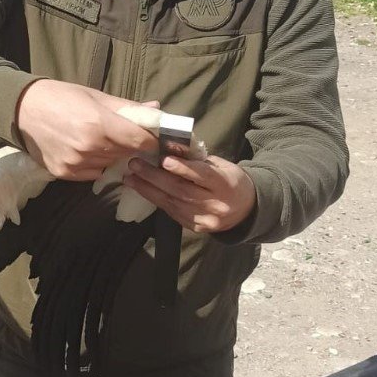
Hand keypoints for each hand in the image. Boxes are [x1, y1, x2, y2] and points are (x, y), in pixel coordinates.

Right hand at [15, 80, 160, 180]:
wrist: (22, 109)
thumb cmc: (61, 96)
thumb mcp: (96, 96)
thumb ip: (127, 107)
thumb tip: (156, 110)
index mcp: (100, 124)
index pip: (141, 141)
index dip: (151, 139)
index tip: (152, 136)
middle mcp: (89, 148)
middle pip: (127, 153)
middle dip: (130, 144)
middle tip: (121, 132)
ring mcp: (76, 164)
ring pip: (110, 164)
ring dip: (112, 155)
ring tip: (98, 138)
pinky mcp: (65, 174)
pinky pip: (93, 173)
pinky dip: (95, 163)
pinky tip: (83, 149)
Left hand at [123, 152, 255, 232]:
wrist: (246, 210)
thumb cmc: (230, 181)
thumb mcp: (222, 166)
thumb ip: (198, 160)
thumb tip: (171, 149)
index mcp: (225, 184)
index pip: (202, 175)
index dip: (182, 168)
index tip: (163, 159)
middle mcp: (215, 204)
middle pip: (181, 190)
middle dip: (154, 177)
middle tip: (135, 164)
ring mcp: (204, 219)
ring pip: (172, 203)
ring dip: (148, 190)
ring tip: (130, 178)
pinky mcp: (195, 228)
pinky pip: (172, 213)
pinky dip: (155, 200)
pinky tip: (143, 190)